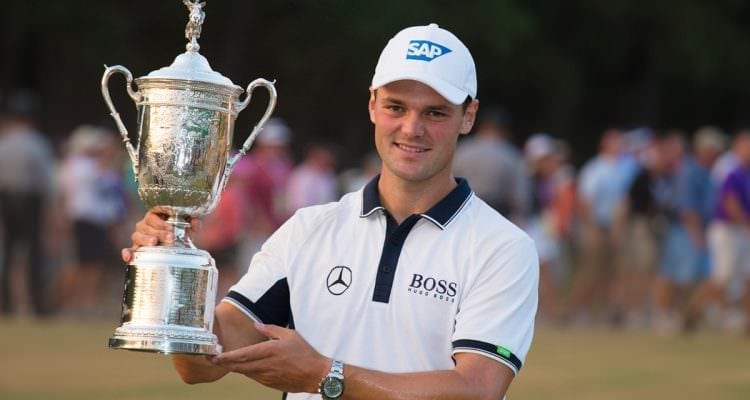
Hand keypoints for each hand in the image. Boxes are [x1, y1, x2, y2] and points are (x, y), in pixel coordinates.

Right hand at [120, 209, 201, 262]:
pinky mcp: (136, 250)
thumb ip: (193, 224)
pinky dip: (128, 253)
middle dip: (158, 232)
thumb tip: (196, 223)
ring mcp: (139, 238)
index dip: (161, 221)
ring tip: (154, 243)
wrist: (175, 248)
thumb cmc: (179, 233)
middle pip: (146, 226)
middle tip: (170, 238)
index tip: (171, 228)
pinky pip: (129, 251)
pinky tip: (129, 257)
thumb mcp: (187, 228)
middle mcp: (144, 226)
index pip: (153, 215)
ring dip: (145, 239)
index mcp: (155, 216)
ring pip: (137, 236)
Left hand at [209, 322, 329, 392]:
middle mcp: (264, 366)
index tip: (214, 356)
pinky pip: (254, 377)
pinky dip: (247, 372)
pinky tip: (246, 367)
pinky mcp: (270, 384)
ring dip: (235, 368)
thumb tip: (256, 325)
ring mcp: (266, 377)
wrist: (315, 375)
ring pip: (245, 373)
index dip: (225, 357)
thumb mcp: (289, 335)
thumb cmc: (304, 353)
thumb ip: (270, 329)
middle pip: (238, 367)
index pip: (241, 356)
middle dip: (224, 363)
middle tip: (213, 359)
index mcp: (268, 351)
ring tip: (227, 361)